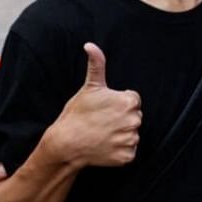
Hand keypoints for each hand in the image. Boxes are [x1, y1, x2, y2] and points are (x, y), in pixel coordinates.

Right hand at [41, 43, 142, 169]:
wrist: (66, 144)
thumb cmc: (77, 114)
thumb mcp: (89, 87)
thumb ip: (97, 64)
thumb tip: (90, 45)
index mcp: (129, 102)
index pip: (133, 100)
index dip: (118, 103)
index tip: (104, 108)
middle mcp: (134, 121)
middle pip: (134, 117)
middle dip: (121, 118)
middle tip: (102, 121)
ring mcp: (130, 140)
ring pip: (131, 134)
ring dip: (121, 134)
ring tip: (102, 133)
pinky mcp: (127, 156)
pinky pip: (129, 151)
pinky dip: (120, 150)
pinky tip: (105, 145)